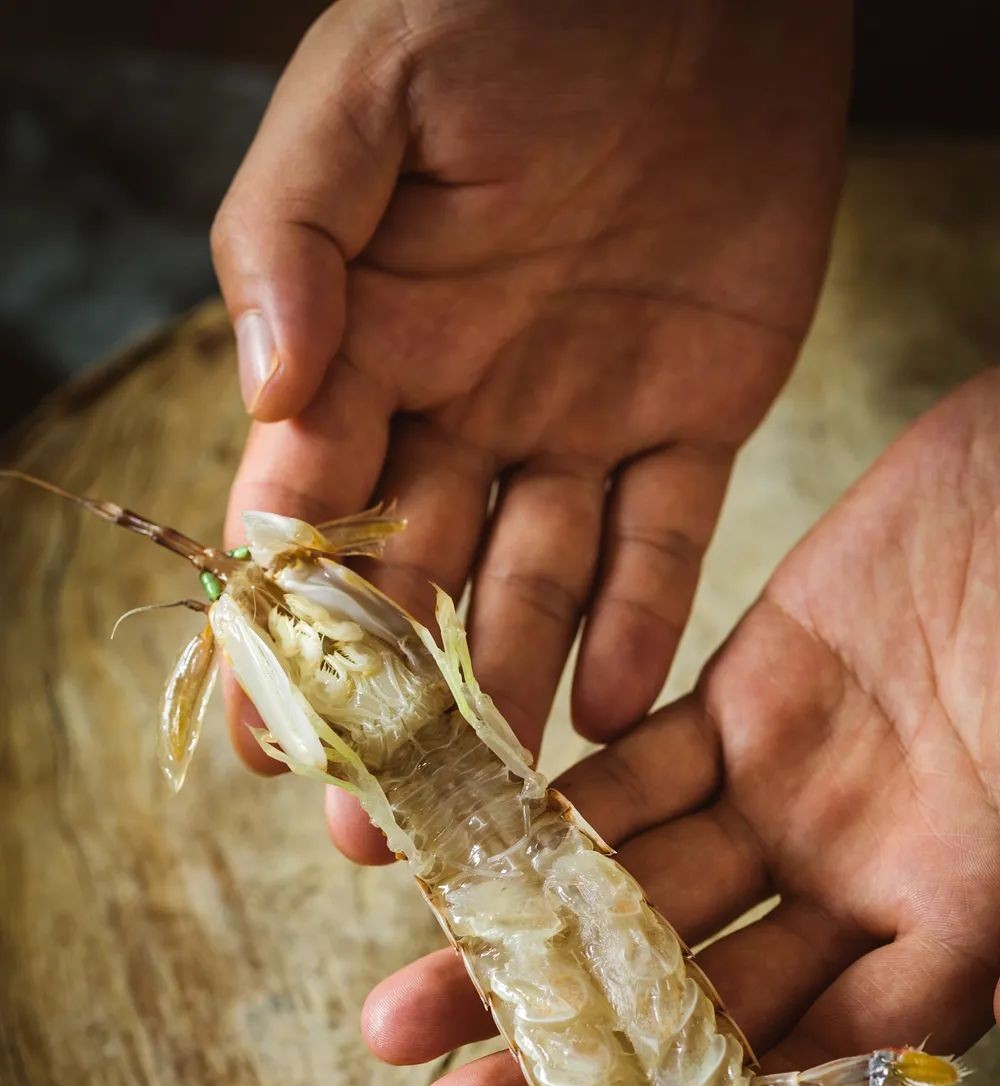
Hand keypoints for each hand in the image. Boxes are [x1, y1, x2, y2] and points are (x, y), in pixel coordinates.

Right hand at [211, 0, 850, 861]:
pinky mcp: (691, 422)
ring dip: (506, 695)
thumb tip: (264, 391)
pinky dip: (637, 625)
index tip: (270, 736)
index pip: (310, 512)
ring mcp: (577, 423)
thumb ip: (295, 238)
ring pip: (533, 587)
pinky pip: (661, 544)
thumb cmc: (505, 5)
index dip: (289, 629)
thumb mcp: (367, 95)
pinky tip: (606, 711)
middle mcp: (462, 403)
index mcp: (366, 342)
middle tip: (374, 823)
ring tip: (490, 802)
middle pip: (417, 582)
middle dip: (393, 707)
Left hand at [362, 371, 999, 1085]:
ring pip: (637, 887)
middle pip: (689, 995)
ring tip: (406, 1008)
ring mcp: (793, 791)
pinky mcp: (748, 694)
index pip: (801, 1061)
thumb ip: (972, 943)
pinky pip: (637, 767)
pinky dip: (557, 811)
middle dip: (566, 1054)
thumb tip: (917, 1066)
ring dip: (527, 945)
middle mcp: (854, 886)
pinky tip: (469, 857)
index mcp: (944, 934)